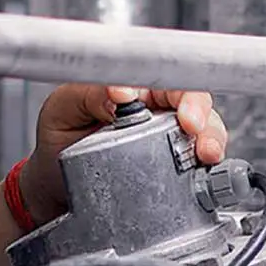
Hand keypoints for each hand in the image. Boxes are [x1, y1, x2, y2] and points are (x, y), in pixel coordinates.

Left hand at [19, 85, 227, 224]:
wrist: (53, 185)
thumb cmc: (59, 139)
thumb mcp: (63, 109)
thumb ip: (88, 94)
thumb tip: (121, 91)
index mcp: (134, 87)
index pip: (170, 79)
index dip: (184, 93)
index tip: (183, 112)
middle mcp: (157, 111)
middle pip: (197, 105)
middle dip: (205, 119)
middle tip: (197, 134)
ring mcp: (169, 140)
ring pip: (206, 134)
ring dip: (212, 142)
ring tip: (205, 156)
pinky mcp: (174, 170)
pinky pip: (200, 167)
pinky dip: (208, 171)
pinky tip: (202, 177)